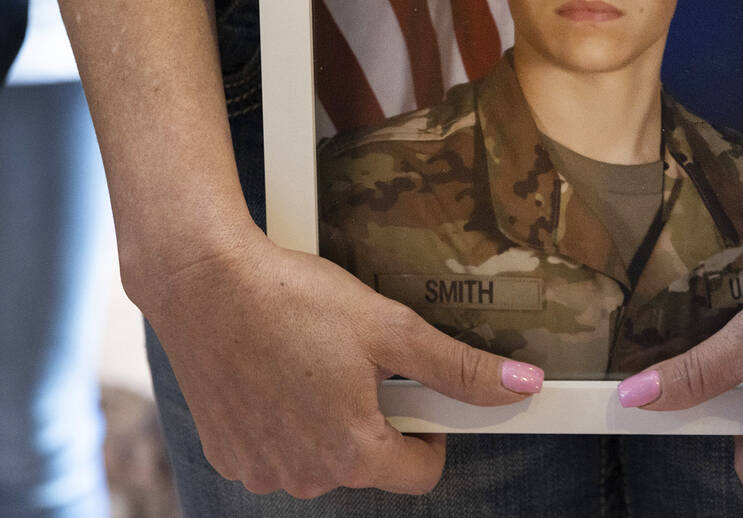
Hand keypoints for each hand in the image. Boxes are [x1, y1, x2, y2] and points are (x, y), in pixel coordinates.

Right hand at [137, 223, 542, 498]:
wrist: (203, 284)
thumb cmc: (294, 301)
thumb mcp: (390, 329)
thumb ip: (458, 368)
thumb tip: (521, 386)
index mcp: (351, 452)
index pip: (422, 473)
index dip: (432, 431)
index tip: (419, 395)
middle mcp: (304, 475)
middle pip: (369, 463)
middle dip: (376, 418)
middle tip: (360, 362)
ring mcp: (260, 470)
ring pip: (321, 458)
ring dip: (329, 420)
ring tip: (314, 361)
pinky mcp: (227, 453)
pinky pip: (277, 450)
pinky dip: (286, 420)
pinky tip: (277, 371)